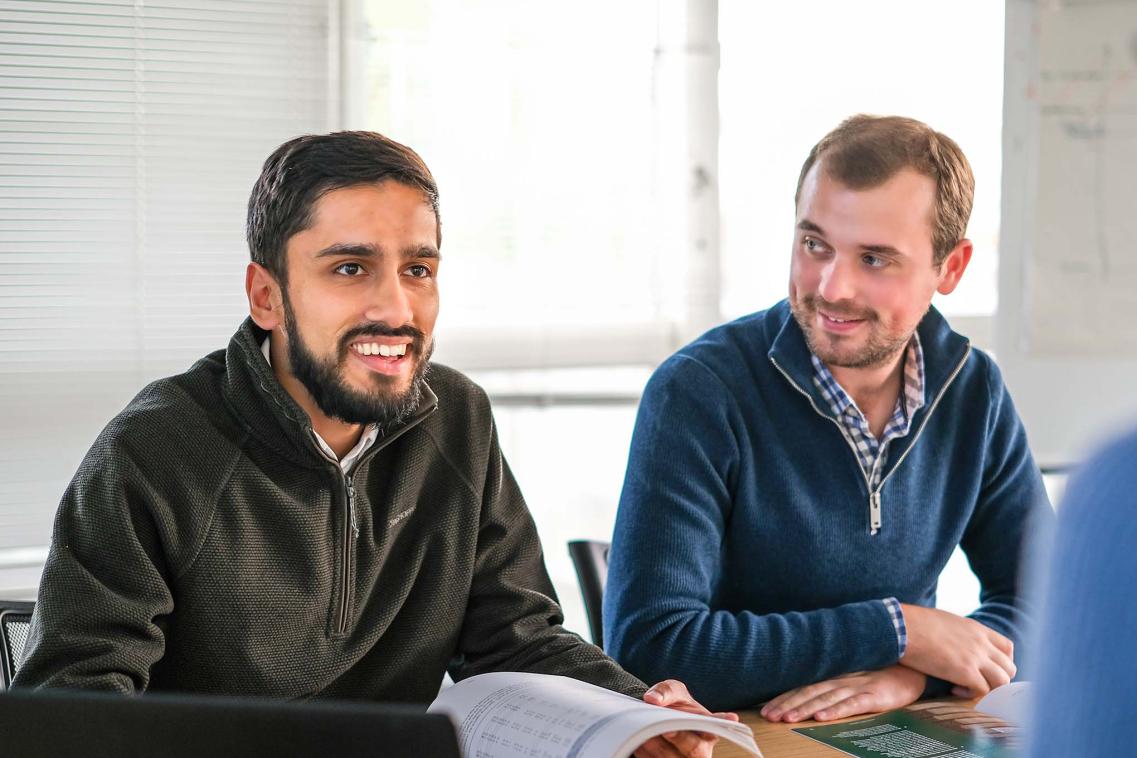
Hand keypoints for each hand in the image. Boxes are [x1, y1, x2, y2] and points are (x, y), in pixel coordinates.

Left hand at [634, 679, 738, 757]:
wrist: (656, 717)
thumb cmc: (672, 705)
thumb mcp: (673, 691)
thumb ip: (666, 691)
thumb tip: (652, 699)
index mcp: (708, 731)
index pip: (716, 729)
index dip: (723, 724)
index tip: (731, 717)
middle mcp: (701, 751)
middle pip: (694, 751)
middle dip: (679, 738)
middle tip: (665, 727)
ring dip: (656, 745)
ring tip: (643, 729)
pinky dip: (645, 752)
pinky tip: (639, 740)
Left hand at [759, 666, 925, 722]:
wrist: (911, 665)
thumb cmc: (878, 673)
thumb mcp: (851, 677)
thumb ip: (830, 684)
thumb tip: (806, 696)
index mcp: (832, 676)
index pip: (802, 687)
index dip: (783, 698)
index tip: (766, 710)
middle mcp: (840, 679)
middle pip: (808, 693)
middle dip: (787, 705)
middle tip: (769, 716)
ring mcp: (856, 687)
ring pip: (825, 698)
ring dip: (805, 709)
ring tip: (788, 718)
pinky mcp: (874, 696)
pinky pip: (852, 704)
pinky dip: (835, 711)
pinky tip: (822, 718)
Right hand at [899, 604, 1015, 695]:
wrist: (901, 627)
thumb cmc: (914, 623)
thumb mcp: (945, 621)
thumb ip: (959, 633)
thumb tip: (955, 642)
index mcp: (977, 629)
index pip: (1007, 647)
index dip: (1002, 662)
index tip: (987, 668)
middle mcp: (981, 643)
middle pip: (1009, 668)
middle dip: (997, 679)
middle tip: (978, 682)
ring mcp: (975, 658)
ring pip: (1002, 682)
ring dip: (988, 689)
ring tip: (967, 688)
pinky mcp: (965, 672)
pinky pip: (983, 691)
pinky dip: (971, 695)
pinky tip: (954, 690)